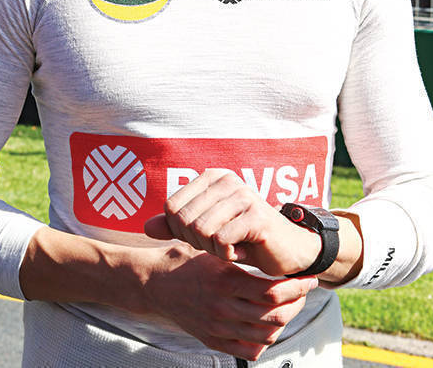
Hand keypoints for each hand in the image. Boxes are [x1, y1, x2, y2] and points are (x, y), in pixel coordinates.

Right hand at [142, 241, 317, 360]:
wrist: (153, 284)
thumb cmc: (182, 261)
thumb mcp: (211, 249)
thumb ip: (235, 250)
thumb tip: (267, 244)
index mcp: (224, 281)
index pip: (271, 291)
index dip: (296, 286)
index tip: (308, 278)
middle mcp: (222, 308)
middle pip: (274, 316)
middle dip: (297, 303)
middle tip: (304, 290)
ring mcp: (218, 327)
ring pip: (266, 334)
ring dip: (285, 320)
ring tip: (290, 304)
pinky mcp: (212, 340)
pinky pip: (249, 351)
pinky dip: (265, 340)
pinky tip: (268, 324)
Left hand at [144, 170, 320, 276]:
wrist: (286, 250)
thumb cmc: (242, 238)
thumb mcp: (205, 230)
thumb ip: (175, 226)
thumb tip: (146, 227)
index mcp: (212, 177)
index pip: (172, 207)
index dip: (179, 231)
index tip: (201, 237)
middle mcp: (227, 180)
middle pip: (184, 219)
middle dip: (196, 242)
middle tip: (217, 246)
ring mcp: (243, 195)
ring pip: (201, 230)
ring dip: (212, 250)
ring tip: (230, 247)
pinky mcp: (256, 217)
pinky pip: (220, 241)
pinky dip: (226, 255)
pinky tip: (241, 252)